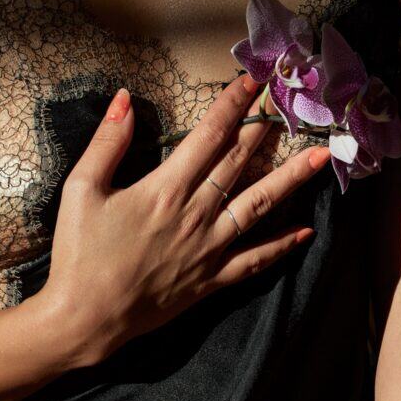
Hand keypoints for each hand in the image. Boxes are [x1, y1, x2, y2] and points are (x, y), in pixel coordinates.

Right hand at [40, 75, 330, 367]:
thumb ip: (107, 142)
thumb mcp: (80, 190)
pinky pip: (255, 261)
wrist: (84, 318)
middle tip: (290, 104)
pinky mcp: (212, 279)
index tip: (252, 82)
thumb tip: (124, 98)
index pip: (209, 135)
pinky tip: (306, 231)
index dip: (232, 105)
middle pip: (240, 163)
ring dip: (292, 180)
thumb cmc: (79, 254)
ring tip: (321, 159)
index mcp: (166, 189)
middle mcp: (196, 215)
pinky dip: (282, 246)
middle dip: (265, 129)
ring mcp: (209, 249)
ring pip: (259, 207)